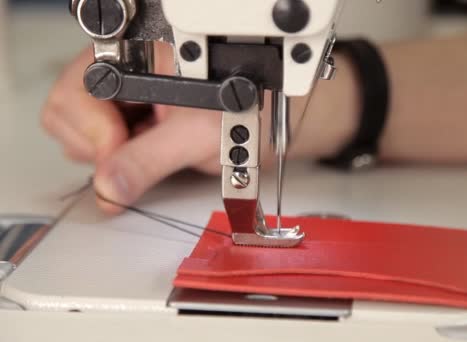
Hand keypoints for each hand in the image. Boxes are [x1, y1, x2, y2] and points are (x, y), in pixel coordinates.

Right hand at [41, 45, 357, 213]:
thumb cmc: (253, 106)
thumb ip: (150, 159)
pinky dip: (120, 157)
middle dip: (100, 145)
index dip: (96, 130)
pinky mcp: (130, 113)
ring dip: (111, 153)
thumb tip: (110, 185)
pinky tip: (154, 149)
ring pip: (80, 132)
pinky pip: (101, 144)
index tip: (124, 152)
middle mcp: (123, 68)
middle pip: (68, 112)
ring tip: (158, 146)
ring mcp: (123, 93)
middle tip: (145, 151)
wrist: (273, 116)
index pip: (77, 92)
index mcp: (137, 54)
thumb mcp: (201, 135)